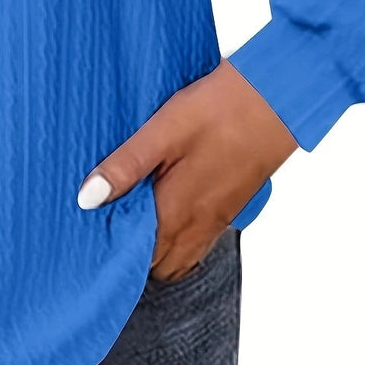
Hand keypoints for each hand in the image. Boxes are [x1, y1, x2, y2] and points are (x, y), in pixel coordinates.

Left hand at [76, 59, 298, 281]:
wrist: (276, 100)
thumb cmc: (220, 110)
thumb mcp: (162, 131)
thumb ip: (125, 166)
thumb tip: (88, 199)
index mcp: (176, 212)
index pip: (138, 259)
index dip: (113, 251)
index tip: (92, 233)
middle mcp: (198, 226)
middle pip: (159, 265)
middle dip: (133, 253)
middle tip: (107, 222)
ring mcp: (217, 219)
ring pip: (181, 255)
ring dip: (157, 244)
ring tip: (133, 213)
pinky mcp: (230, 206)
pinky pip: (198, 238)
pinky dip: (178, 233)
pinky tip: (166, 201)